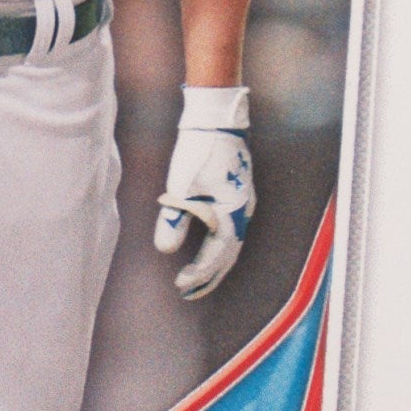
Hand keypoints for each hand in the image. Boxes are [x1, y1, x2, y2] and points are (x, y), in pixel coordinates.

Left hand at [154, 94, 254, 299]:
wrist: (216, 117)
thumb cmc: (198, 150)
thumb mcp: (180, 186)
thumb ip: (174, 219)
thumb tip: (164, 250)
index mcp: (232, 213)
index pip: (217, 255)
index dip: (200, 273)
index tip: (181, 286)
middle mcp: (244, 211)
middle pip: (229, 254)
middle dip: (210, 276)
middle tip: (189, 293)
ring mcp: (245, 202)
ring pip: (233, 242)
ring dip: (216, 262)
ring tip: (198, 278)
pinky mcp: (240, 192)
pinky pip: (232, 229)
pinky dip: (220, 245)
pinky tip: (209, 247)